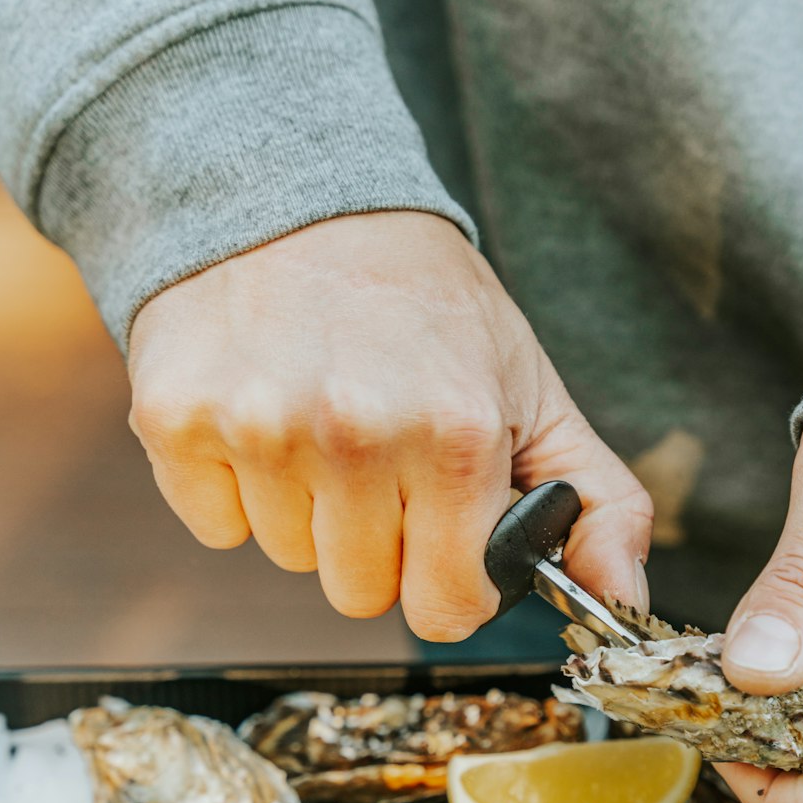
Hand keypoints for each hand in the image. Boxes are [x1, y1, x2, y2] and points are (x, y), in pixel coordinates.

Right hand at [128, 212, 651, 640]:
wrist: (298, 194)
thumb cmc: (426, 307)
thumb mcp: (532, 391)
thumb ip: (599, 502)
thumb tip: (624, 601)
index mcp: (455, 436)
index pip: (447, 608)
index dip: (447, 577)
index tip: (440, 526)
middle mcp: (353, 435)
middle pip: (361, 594)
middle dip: (377, 542)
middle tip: (378, 453)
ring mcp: (257, 427)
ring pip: (288, 561)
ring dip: (307, 511)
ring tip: (319, 417)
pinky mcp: (177, 420)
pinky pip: (215, 527)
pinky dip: (235, 488)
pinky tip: (260, 411)